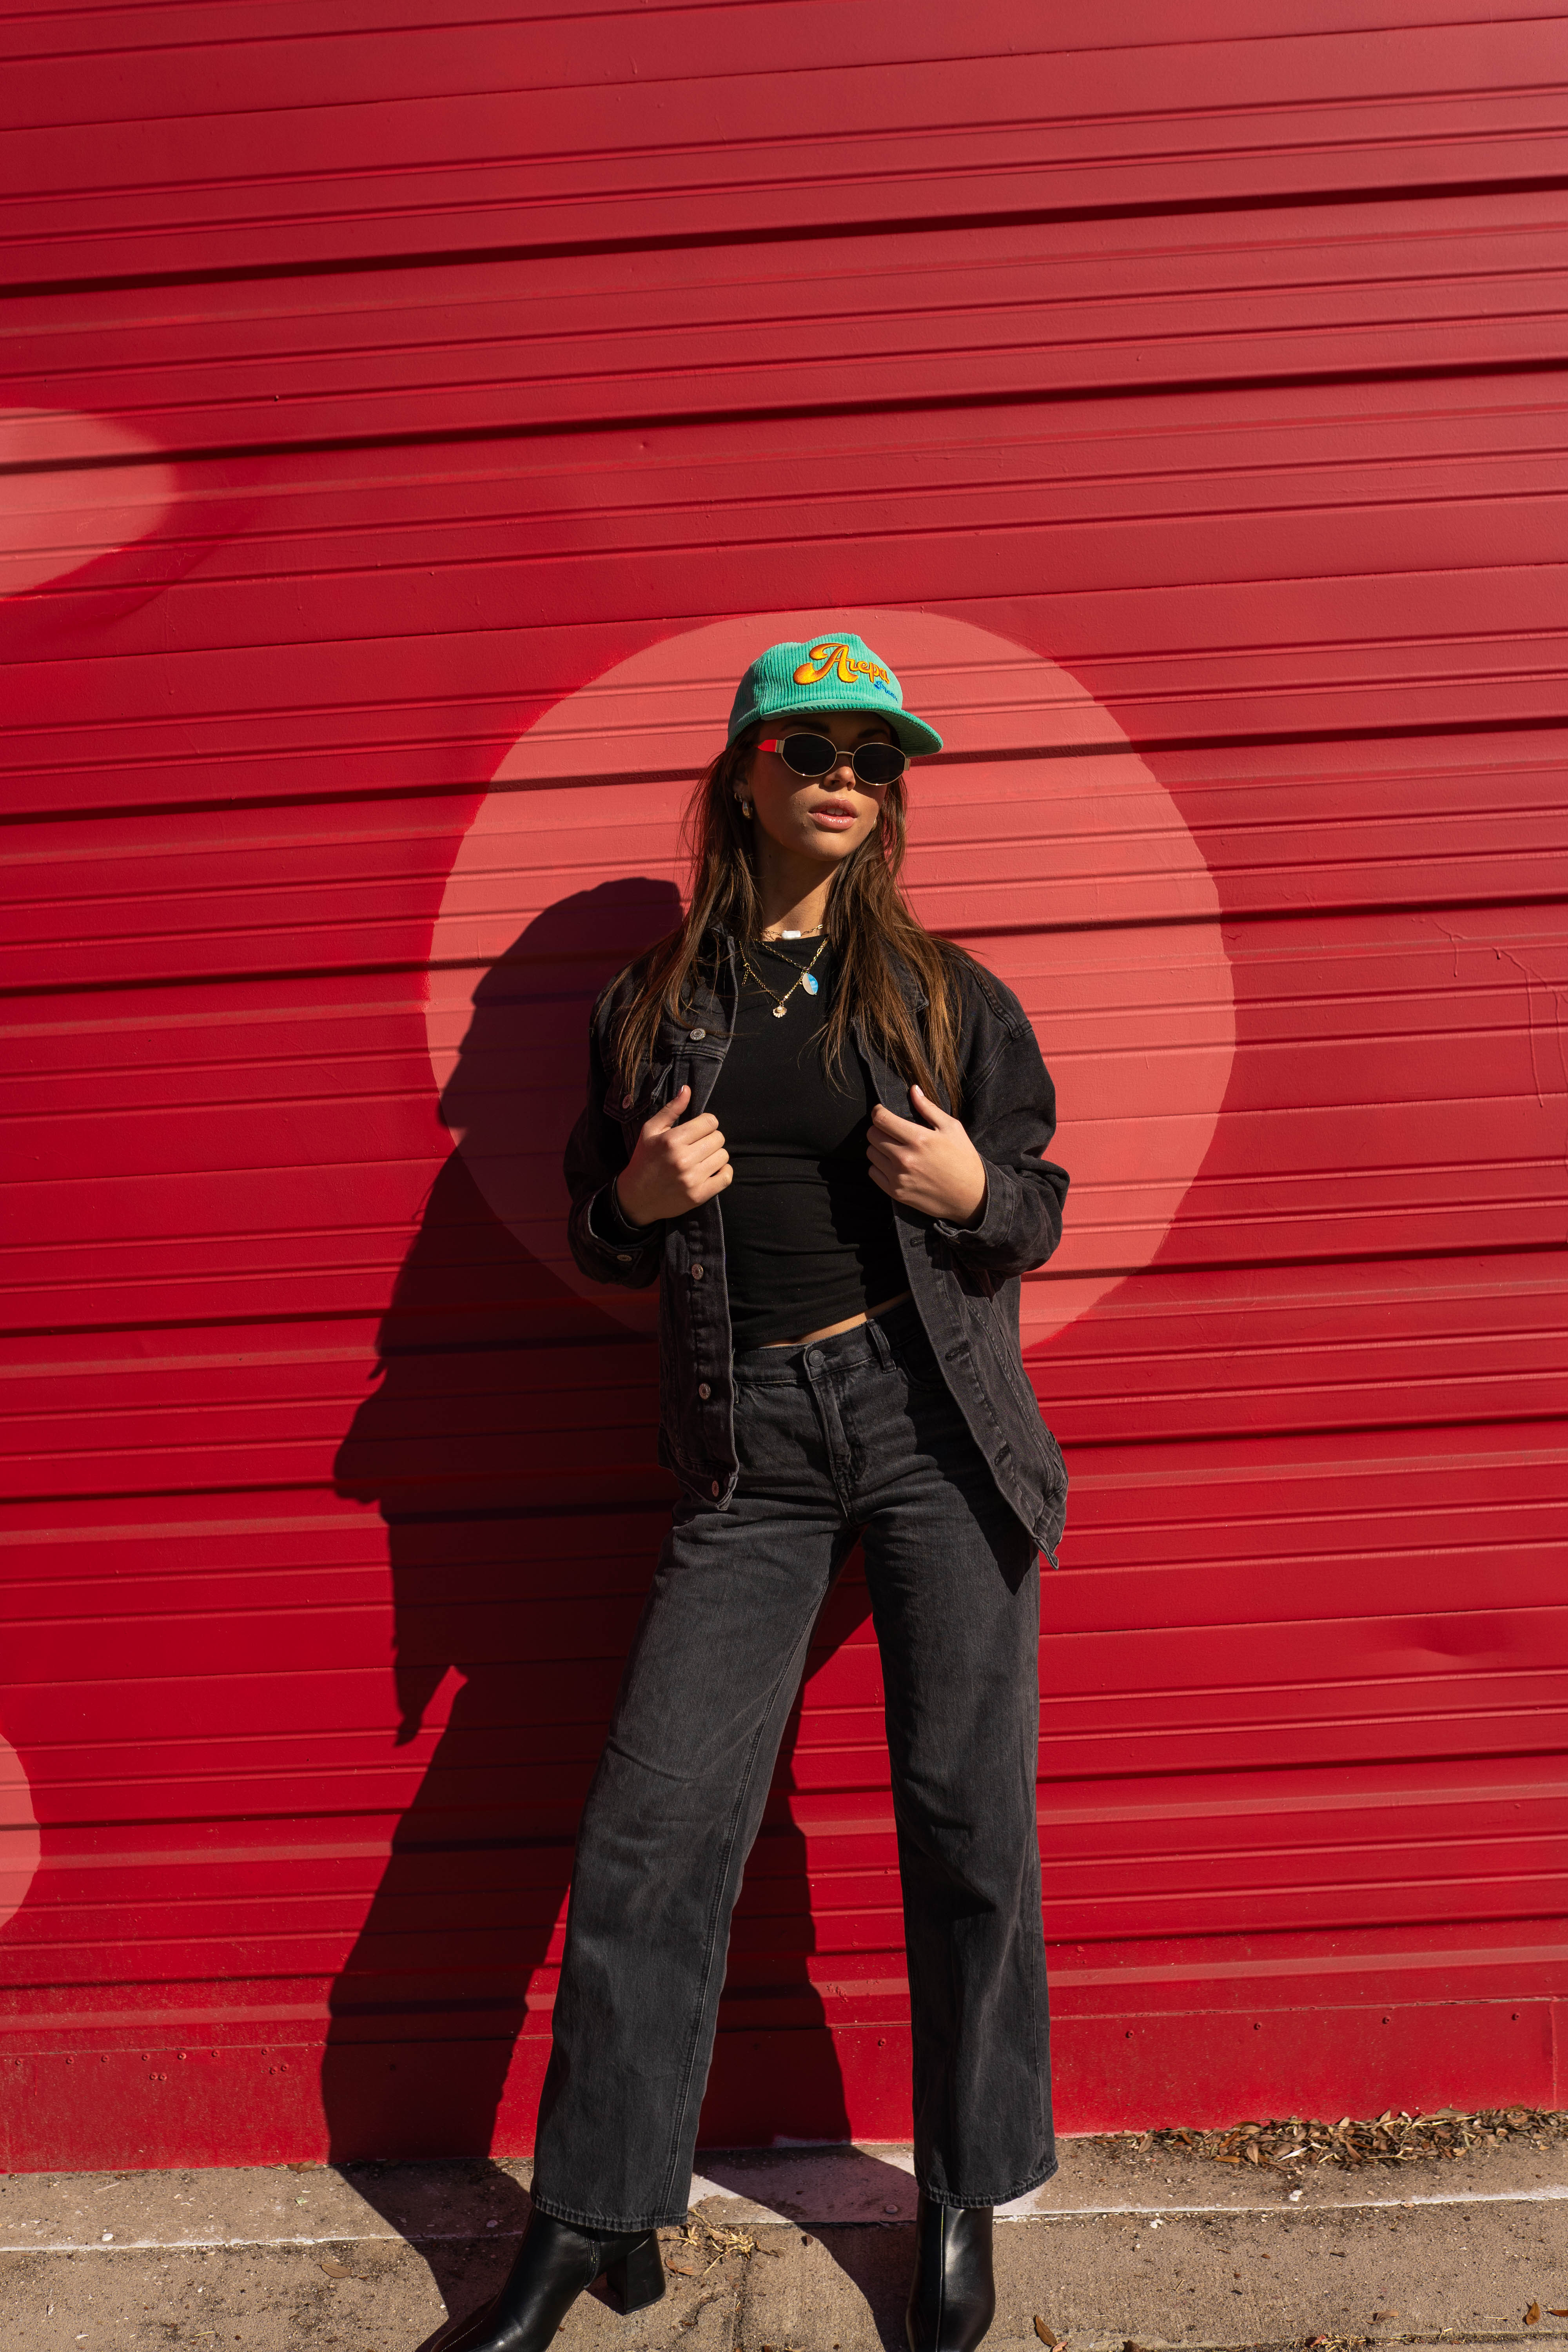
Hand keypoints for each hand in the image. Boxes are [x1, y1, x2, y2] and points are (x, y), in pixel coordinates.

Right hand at [614, 1084, 731, 1223]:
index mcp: (672, 1140)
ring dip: (716, 1155)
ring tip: (703, 1158)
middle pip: (719, 1138)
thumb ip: (671, 1109)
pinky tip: (712, 1170)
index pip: (710, 1121)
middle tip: (699, 1145)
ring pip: (723, 1156)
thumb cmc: (643, 1160)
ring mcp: (692, 1179)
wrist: (636, 1197)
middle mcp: (683, 1159)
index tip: (699, 1130)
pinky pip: (726, 1177)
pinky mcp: (699, 1195)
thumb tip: (687, 1089)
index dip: (706, 1123)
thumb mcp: (650, 1131)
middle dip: (711, 1138)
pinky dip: (723, 1172)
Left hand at [867, 1086, 987, 1225]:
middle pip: (872, 1135)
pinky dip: (879, 1166)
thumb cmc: (963, 1159)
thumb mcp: (952, 1128)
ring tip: (894, 1147)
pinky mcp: (896, 1192)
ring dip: (878, 1147)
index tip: (882, 1112)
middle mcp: (905, 1158)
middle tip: (891, 1130)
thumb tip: (913, 1089)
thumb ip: (928, 1108)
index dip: (878, 1111)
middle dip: (879, 1128)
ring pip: (870, 1153)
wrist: (971, 1197)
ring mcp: (899, 1177)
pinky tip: (894, 1164)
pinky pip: (873, 1172)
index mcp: (919, 1138)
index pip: (881, 1118)